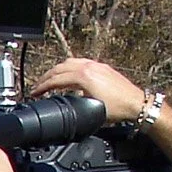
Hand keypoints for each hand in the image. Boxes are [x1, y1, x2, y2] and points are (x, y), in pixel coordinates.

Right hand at [29, 57, 147, 123]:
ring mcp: (96, 65)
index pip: (57, 79)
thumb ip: (74, 103)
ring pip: (69, 62)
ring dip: (57, 70)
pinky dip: (68, 68)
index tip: (34, 92)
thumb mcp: (91, 109)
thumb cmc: (118, 109)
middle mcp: (89, 67)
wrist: (136, 104)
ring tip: (50, 79)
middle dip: (46, 77)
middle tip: (38, 86)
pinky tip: (68, 75)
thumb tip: (64, 103)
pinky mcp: (102, 67)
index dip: (42, 86)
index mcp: (84, 76)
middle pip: (60, 68)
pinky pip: (79, 63)